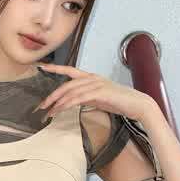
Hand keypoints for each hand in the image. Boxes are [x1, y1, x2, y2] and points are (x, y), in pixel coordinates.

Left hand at [33, 62, 155, 121]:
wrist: (138, 105)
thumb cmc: (120, 102)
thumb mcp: (99, 97)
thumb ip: (86, 96)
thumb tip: (72, 101)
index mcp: (91, 77)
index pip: (69, 70)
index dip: (55, 68)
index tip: (41, 66)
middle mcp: (92, 78)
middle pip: (66, 85)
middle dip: (51, 96)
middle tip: (40, 107)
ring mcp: (96, 84)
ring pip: (70, 92)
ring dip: (57, 104)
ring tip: (47, 114)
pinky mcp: (100, 92)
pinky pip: (78, 98)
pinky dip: (66, 104)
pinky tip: (59, 110)